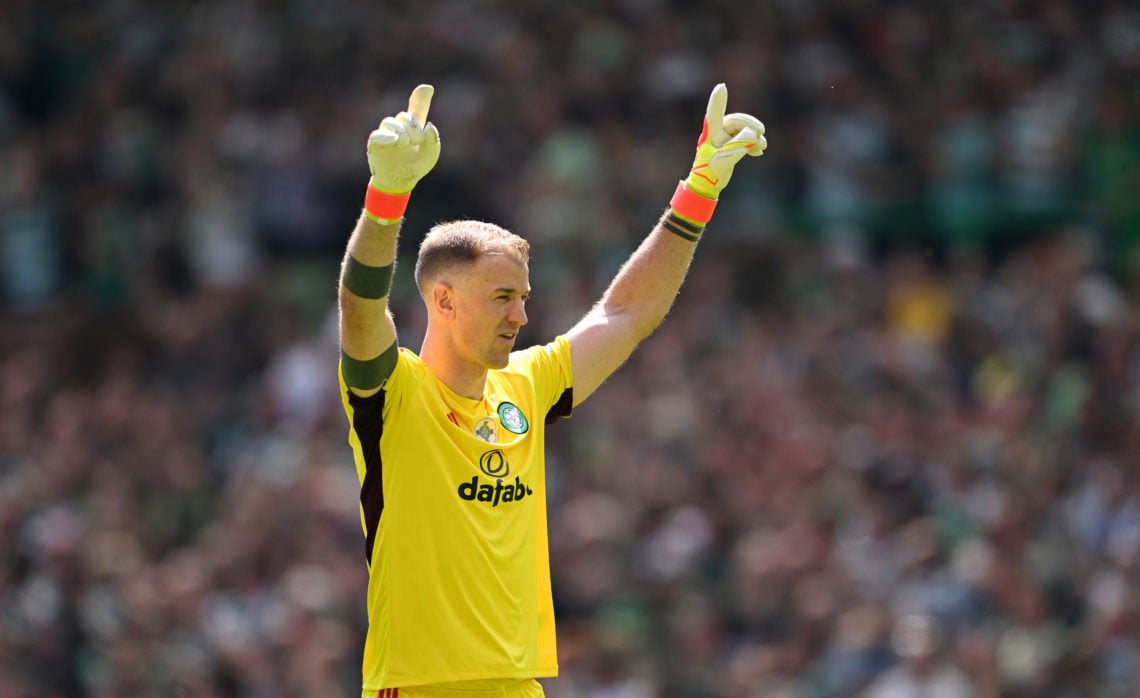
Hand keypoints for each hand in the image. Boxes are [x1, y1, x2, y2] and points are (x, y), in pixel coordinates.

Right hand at [367, 84, 440, 193]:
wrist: (401, 182)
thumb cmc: (415, 166)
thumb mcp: (429, 155)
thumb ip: (433, 141)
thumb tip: (429, 126)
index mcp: (413, 128)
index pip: (416, 110)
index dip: (420, 98)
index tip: (427, 89)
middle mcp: (398, 127)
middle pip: (404, 117)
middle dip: (413, 128)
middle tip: (416, 142)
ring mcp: (385, 134)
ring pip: (390, 122)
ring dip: (401, 132)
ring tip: (405, 144)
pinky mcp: (374, 144)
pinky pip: (377, 135)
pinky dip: (386, 136)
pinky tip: (394, 140)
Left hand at [683, 83, 765, 199]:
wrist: (707, 186)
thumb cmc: (710, 173)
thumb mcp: (725, 160)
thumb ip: (738, 146)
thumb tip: (752, 135)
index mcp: (711, 133)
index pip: (715, 114)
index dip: (718, 101)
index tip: (721, 87)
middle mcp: (717, 133)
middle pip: (737, 120)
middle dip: (750, 124)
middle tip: (761, 131)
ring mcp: (724, 139)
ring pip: (743, 130)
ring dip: (754, 136)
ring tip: (763, 146)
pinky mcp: (730, 146)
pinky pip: (744, 139)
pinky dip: (753, 144)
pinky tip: (759, 152)